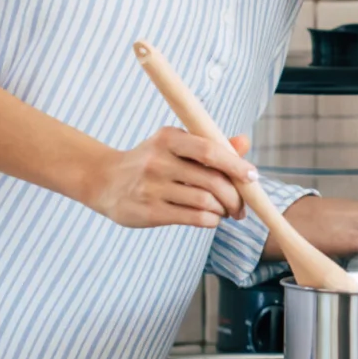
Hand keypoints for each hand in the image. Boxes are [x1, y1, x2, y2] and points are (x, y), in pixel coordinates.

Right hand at [83, 129, 256, 229]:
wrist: (104, 181)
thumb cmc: (150, 161)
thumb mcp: (175, 146)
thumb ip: (210, 145)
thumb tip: (243, 142)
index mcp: (168, 138)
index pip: (209, 150)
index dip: (235, 165)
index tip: (253, 177)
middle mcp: (158, 160)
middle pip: (212, 180)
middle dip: (234, 196)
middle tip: (241, 206)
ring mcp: (151, 187)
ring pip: (204, 202)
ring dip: (223, 210)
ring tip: (225, 212)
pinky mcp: (148, 211)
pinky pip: (192, 218)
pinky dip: (210, 220)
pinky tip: (211, 219)